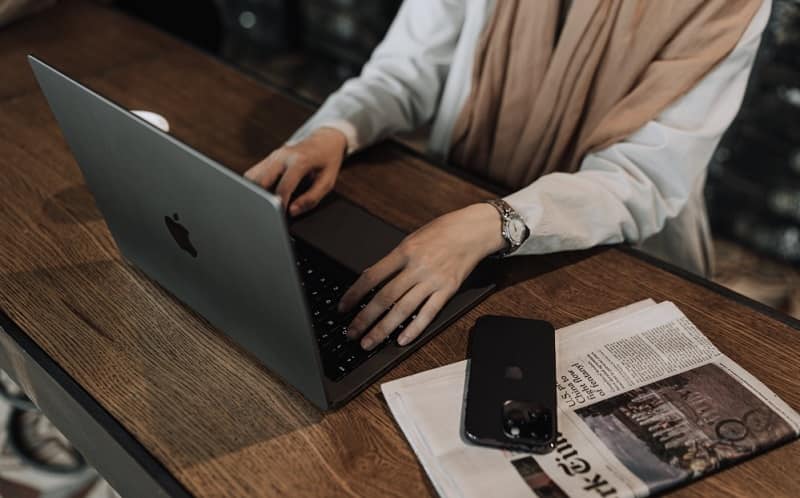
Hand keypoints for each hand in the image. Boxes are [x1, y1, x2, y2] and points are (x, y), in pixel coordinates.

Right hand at [244, 128, 346, 215]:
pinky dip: (254, 186)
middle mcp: (282, 156)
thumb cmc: (327, 162)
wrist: (324, 140)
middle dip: (262, 200)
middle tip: (269, 213)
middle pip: (261, 182)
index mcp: (299, 161)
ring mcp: (273, 156)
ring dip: (255, 193)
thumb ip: (311, 198)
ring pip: (252, 177)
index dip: (280, 205)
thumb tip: (292, 211)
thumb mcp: (327, 182)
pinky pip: (253, 173)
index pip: (283, 188)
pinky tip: (264, 195)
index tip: (280, 216)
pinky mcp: (268, 158)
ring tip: (265, 205)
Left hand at [339, 203, 506, 349]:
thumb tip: (371, 278)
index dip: (354, 294)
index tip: (342, 308)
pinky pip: (429, 313)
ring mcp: (433, 280)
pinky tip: (402, 340)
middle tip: (352, 333)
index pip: (372, 276)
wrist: (474, 230)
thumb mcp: (412, 238)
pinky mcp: (448, 290)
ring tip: (370, 342)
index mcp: (404, 251)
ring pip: (403, 309)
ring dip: (384, 329)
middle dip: (365, 318)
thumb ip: (393, 259)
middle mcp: (417, 267)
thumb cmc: (443, 231)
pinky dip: (414, 329)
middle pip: (385, 297)